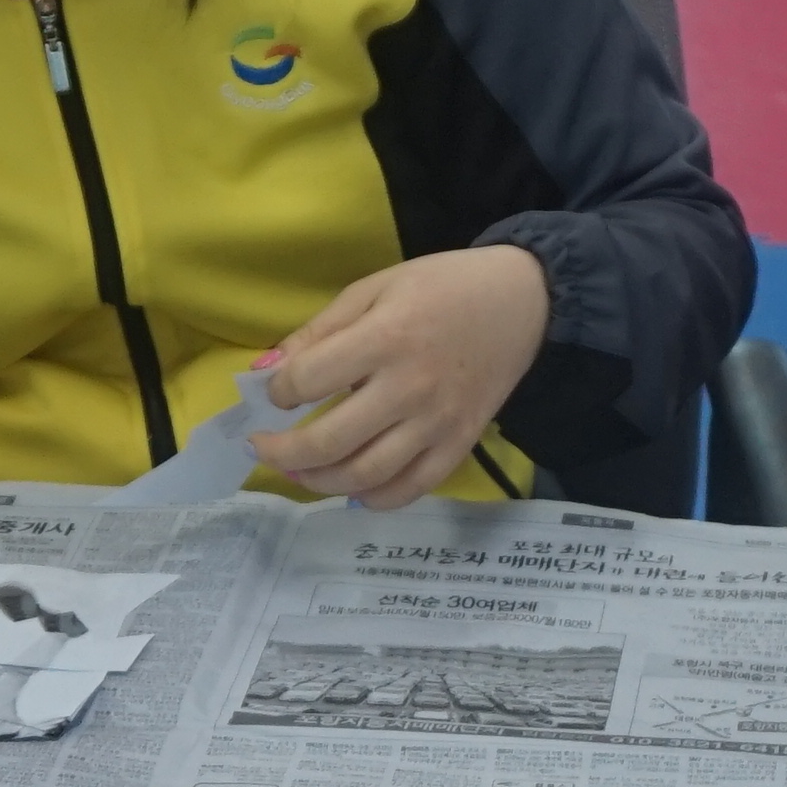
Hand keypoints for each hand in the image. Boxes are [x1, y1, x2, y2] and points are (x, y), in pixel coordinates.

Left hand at [254, 246, 552, 507]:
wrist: (523, 301)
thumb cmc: (442, 286)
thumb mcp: (375, 288)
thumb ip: (319, 330)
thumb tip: (266, 370)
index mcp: (386, 337)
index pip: (308, 380)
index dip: (278, 391)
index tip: (276, 391)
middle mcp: (410, 387)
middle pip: (330, 440)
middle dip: (282, 452)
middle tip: (263, 446)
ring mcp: (437, 423)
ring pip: (365, 475)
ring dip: (318, 482)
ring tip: (298, 472)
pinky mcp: (460, 444)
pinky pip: (411, 489)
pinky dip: (373, 499)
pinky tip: (351, 488)